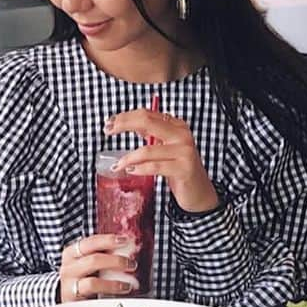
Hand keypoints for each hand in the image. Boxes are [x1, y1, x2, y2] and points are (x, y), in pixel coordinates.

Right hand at [59, 234, 137, 300]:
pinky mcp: (74, 299)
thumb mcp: (87, 263)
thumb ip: (102, 255)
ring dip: (114, 282)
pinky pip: (94, 296)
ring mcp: (70, 284)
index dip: (108, 240)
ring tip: (128, 283)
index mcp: (71, 253)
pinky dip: (110, 290)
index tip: (125, 240)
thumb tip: (128, 248)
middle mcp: (68, 267)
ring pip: (93, 281)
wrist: (65, 299)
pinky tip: (122, 289)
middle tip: (132, 264)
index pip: (90, 242)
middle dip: (116, 261)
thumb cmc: (81, 277)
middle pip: (93, 260)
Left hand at [104, 109, 219, 214]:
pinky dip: (140, 169)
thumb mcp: (165, 147)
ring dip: (127, 157)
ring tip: (118, 164)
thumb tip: (126, 123)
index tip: (110, 122)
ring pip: (147, 149)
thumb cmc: (179, 169)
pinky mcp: (184, 168)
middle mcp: (182, 134)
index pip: (147, 114)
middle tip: (108, 131)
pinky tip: (131, 170)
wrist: (199, 192)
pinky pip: (155, 166)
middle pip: (147, 121)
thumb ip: (150, 134)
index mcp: (177, 126)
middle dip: (123, 124)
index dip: (126, 116)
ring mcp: (184, 151)